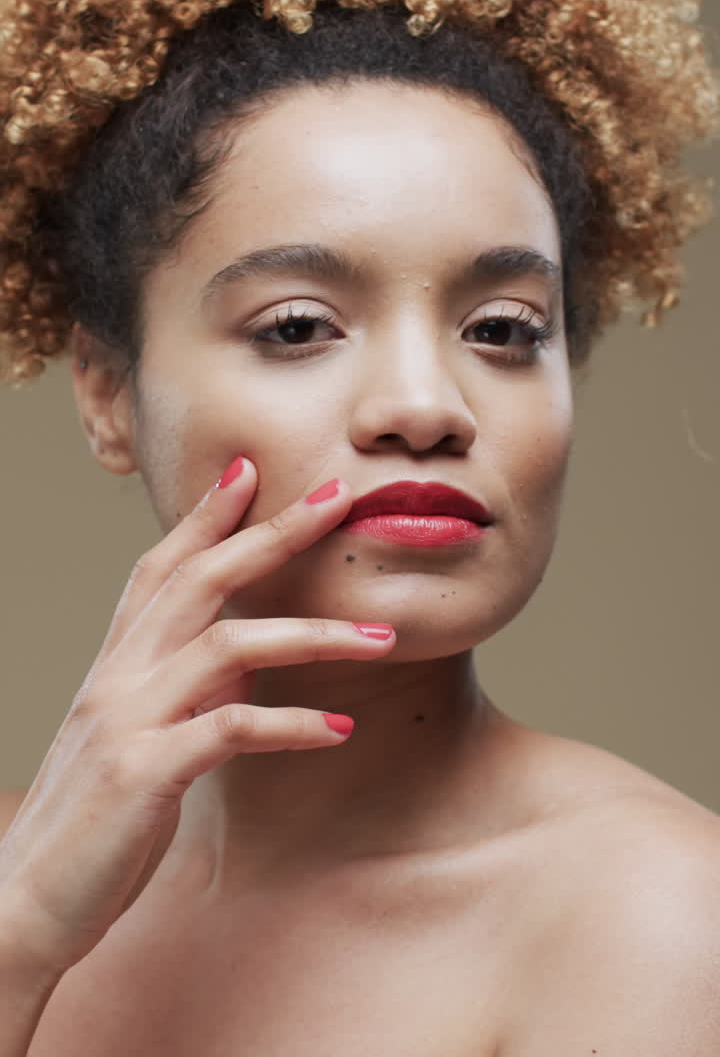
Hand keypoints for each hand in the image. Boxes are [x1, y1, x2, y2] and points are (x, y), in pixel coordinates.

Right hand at [0, 461, 394, 975]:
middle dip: (273, 532)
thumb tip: (247, 662)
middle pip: (201, 579)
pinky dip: (291, 725)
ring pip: (227, 644)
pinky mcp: (142, 774)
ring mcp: (127, 720)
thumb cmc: (92, 819)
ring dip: (313, 634)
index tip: (249, 468)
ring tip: (380, 638)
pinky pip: (230, 729)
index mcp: (116, 664)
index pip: (161, 567)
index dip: (205, 515)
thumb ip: (182, 691)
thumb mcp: (135, 738)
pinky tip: (338, 729)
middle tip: (337, 498)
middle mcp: (117, 676)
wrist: (21, 903)